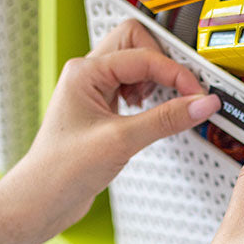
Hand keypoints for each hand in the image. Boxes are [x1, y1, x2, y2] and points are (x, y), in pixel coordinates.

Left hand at [1, 19, 220, 238]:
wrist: (41, 201)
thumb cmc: (61, 170)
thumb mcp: (121, 141)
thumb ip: (166, 120)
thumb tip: (201, 104)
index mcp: (85, 71)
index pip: (144, 56)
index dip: (175, 74)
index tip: (198, 95)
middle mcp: (88, 75)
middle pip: (137, 43)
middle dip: (163, 64)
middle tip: (182, 89)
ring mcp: (94, 91)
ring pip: (136, 64)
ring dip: (156, 80)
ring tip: (161, 105)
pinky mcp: (102, 109)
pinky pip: (133, 86)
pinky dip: (150, 96)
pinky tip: (150, 116)